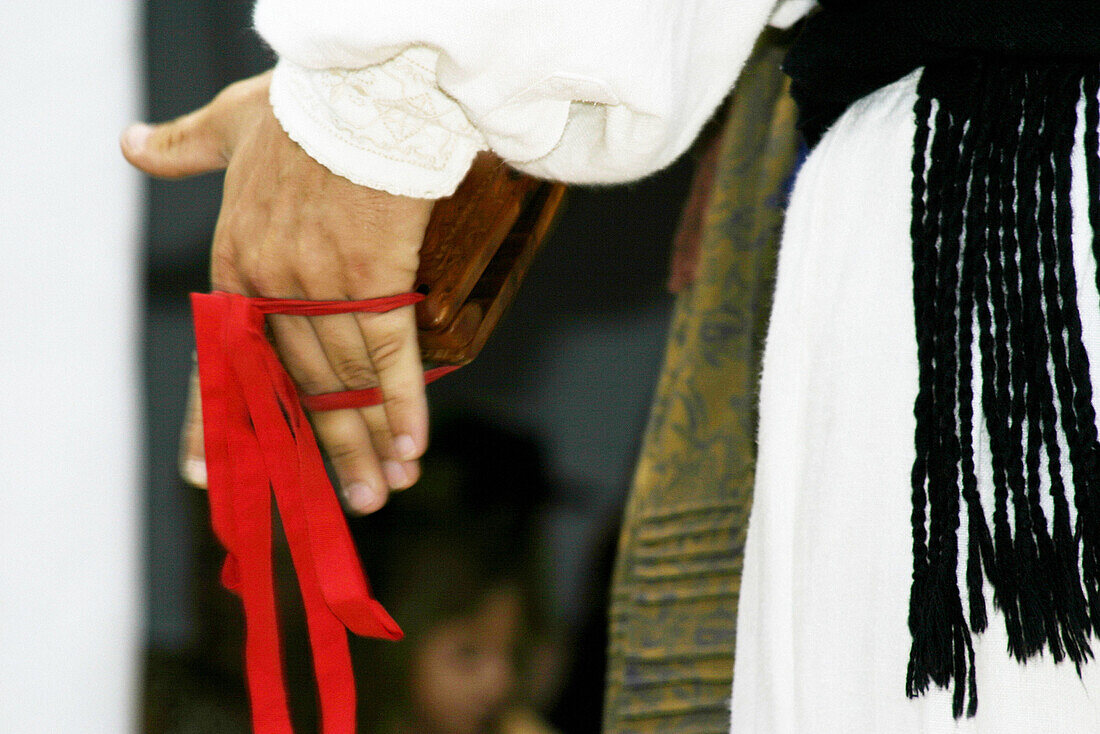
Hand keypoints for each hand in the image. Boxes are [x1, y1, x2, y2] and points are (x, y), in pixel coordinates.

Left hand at [122, 71, 436, 513]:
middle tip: (351, 500)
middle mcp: (272, 285)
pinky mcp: (374, 276)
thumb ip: (182, 147)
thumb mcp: (229, 125)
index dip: (220, 422)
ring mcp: (321, 285)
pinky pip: (389, 353)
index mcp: (235, 262)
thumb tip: (131, 145)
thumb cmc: (299, 107)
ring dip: (369, 440)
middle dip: (326, 449)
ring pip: (344, 378)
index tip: (215, 478)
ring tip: (390, 486)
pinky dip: (404, 403)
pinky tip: (414, 444)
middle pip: (298, 383)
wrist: (358, 89)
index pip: (224, 359)